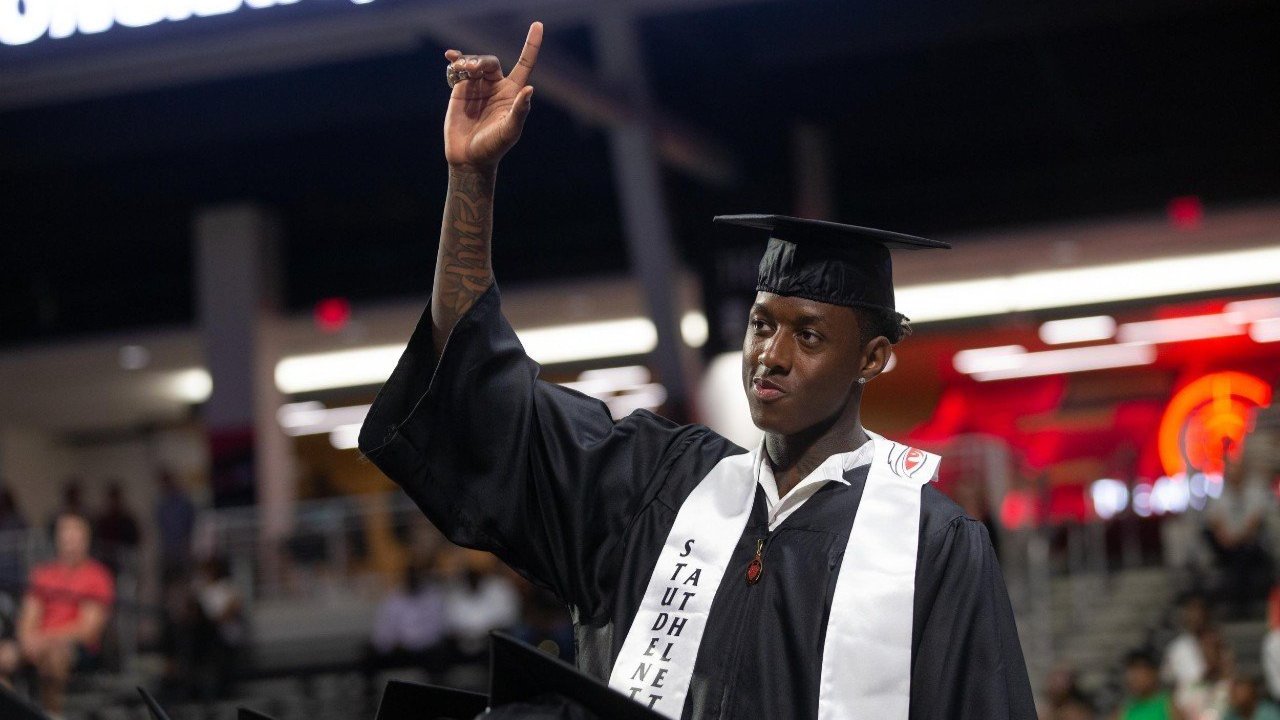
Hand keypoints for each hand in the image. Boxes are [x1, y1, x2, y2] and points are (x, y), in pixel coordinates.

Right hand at [443, 22, 541, 170]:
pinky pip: (458, 69)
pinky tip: (450, 56)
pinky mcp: (460, 90)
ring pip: (474, 63)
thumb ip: (520, 110)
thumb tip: (530, 89)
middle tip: (470, 69)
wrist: (468, 158)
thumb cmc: (493, 147)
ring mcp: (478, 87)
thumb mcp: (509, 131)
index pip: (524, 64)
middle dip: (480, 61)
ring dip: (467, 62)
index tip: (538, 24)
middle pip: (490, 61)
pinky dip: (455, 60)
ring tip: (460, 69)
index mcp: (513, 93)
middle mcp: (496, 87)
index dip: (531, 45)